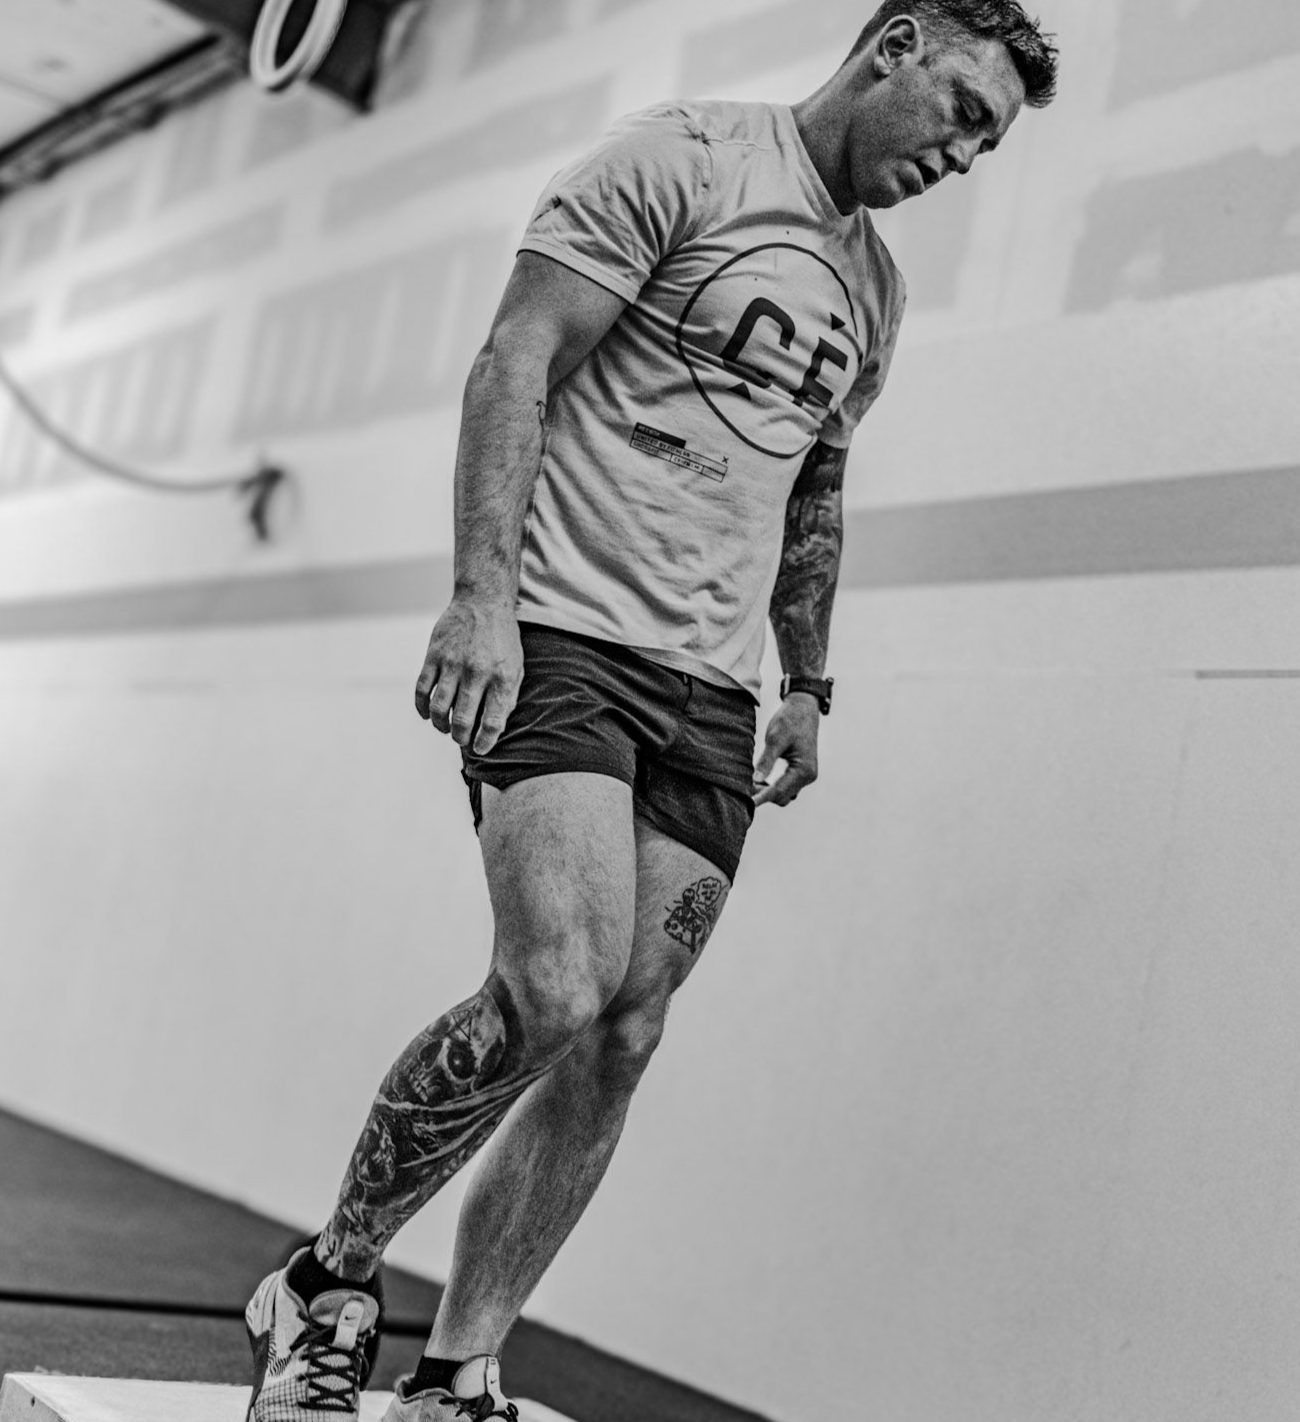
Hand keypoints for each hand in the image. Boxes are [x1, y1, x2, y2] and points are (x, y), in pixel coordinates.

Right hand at [414, 596, 522, 754]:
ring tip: (446, 728)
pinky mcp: (433, 655)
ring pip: (438, 709)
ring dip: (441, 726)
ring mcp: (452, 663)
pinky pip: (421, 690)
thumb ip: (507, 698)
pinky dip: (422, 708)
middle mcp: (476, 672)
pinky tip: (428, 714)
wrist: (482, 602)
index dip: (484, 742)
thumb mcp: (516, 667)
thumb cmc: (502, 640)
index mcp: (501, 677)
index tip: (480, 749)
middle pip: (462, 720)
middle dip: (461, 738)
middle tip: (462, 740)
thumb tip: (493, 729)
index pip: (491, 722)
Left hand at [752, 693, 820, 806]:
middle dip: (763, 795)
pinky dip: (774, 787)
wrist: (803, 709)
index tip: (746, 802)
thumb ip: (766, 760)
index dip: (761, 797)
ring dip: (768, 793)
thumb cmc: (790, 721)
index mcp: (804, 770)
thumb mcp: (775, 738)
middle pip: (782, 796)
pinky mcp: (802, 772)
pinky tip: (759, 780)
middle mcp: (808, 776)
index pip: (778, 790)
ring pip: (784, 794)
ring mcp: (807, 775)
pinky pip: (787, 787)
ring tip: (750, 784)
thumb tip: (756, 780)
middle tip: (743, 788)